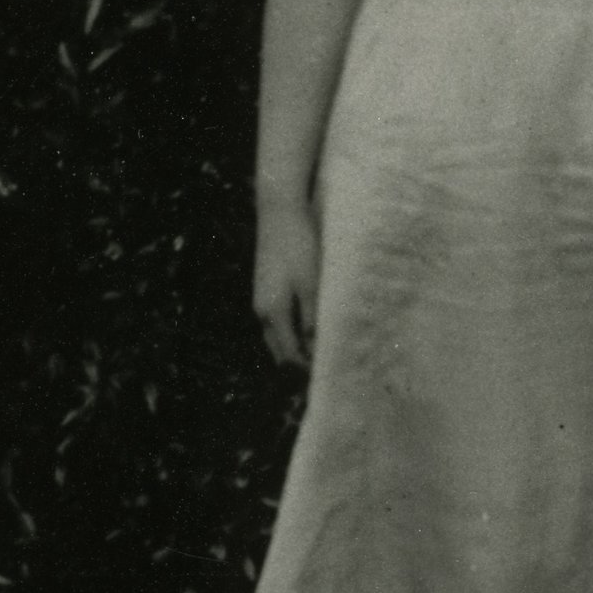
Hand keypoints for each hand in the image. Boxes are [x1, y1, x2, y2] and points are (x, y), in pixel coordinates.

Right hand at [254, 197, 320, 365]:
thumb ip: (312, 320)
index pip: (289, 358)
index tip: (331, 381)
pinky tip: (311, 331)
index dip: (308, 373)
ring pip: (278, 338)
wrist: (279, 211)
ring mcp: (261, 300)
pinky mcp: (267, 289)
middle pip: (280, 353)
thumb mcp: (311, 285)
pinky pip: (279, 323)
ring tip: (322, 357)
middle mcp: (261, 312)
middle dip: (301, 367)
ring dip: (297, 350)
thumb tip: (316, 352)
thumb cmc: (299, 246)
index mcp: (272, 314)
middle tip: (328, 375)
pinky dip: (293, 334)